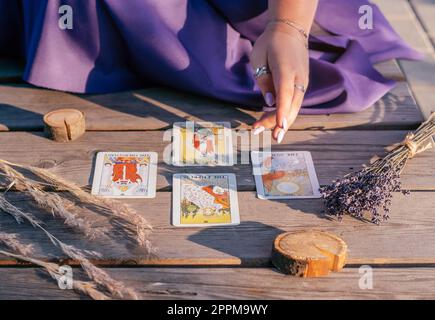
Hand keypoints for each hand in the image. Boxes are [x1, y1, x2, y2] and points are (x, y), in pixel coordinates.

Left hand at [250, 22, 308, 142]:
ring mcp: (302, 82)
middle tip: (265, 135)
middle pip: (290, 105)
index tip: (279, 127)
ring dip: (280, 121)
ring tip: (262, 131)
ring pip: (294, 107)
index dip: (282, 112)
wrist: (291, 31)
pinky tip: (272, 122)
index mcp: (286, 69)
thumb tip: (269, 102)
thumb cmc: (270, 44)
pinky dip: (284, 113)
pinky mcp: (301, 85)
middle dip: (278, 123)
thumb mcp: (259, 58)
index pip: (284, 94)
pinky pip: (294, 103)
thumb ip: (263, 81)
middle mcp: (298, 78)